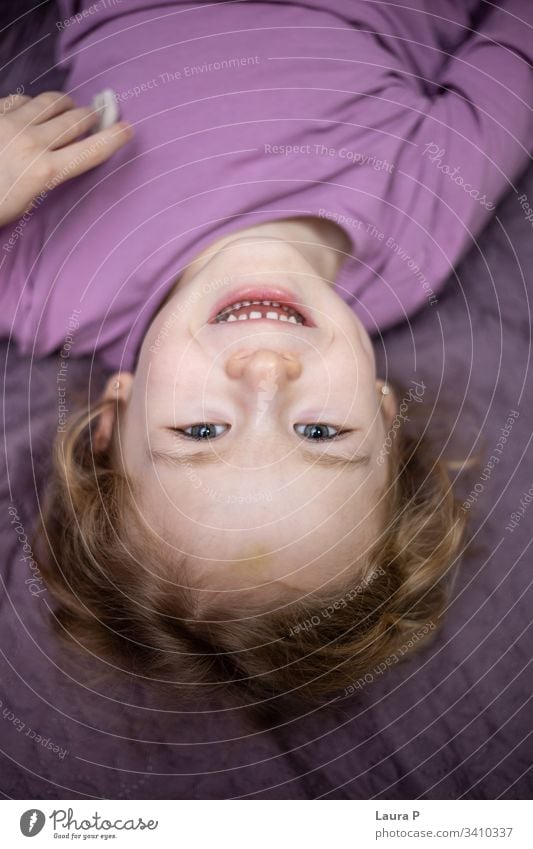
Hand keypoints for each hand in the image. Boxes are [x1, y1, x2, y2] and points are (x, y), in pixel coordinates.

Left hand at [0, 90, 133, 226]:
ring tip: (68, 107)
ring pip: (49, 102)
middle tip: (96, 116)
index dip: (113, 138)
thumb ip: (46, 178)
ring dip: (65, 103)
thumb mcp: (25, 204)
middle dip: (91, 116)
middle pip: (75, 120)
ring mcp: (10, 123)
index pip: (90, 151)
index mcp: (45, 172)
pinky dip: (32, 102)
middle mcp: (32, 142)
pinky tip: (32, 108)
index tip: (128, 128)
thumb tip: (61, 160)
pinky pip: (20, 99)